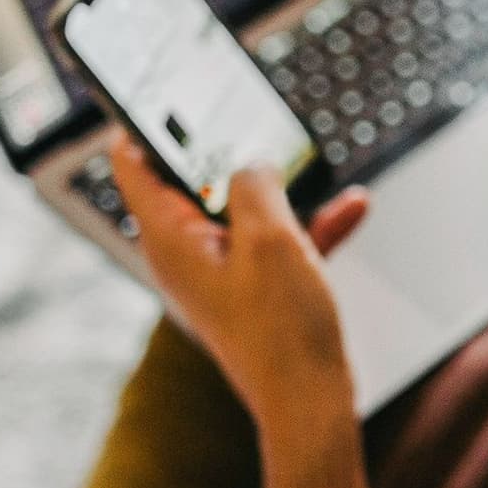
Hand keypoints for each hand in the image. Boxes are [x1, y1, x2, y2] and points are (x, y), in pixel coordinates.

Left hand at [110, 132, 370, 434]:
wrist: (309, 402)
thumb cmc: (283, 328)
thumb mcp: (271, 236)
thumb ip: (255, 182)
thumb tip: (252, 166)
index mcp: (169, 239)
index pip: (134, 163)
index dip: (142, 121)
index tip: (154, 85)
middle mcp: (184, 256)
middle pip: (193, 182)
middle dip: (227, 150)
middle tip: (246, 114)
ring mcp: (219, 275)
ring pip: (243, 211)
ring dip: (283, 190)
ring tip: (314, 166)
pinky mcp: (253, 292)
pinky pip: (276, 244)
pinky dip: (308, 226)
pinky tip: (353, 206)